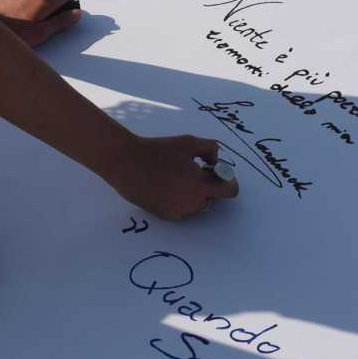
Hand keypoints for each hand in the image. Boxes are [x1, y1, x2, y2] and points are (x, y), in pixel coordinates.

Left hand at [0, 0, 80, 47]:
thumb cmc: (15, 34)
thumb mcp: (42, 33)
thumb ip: (62, 22)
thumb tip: (76, 13)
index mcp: (45, 0)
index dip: (66, 6)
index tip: (61, 16)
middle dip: (47, 8)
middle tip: (38, 25)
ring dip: (31, 5)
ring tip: (21, 22)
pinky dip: (16, 3)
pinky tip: (10, 15)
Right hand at [100, 134, 237, 220]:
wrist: (126, 163)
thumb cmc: (158, 151)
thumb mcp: (188, 142)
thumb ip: (210, 149)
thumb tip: (215, 159)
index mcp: (202, 186)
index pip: (230, 191)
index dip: (228, 180)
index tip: (216, 171)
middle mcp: (193, 204)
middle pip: (213, 197)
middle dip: (208, 185)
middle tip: (193, 169)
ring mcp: (179, 212)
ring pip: (197, 203)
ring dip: (194, 192)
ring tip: (176, 176)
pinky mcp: (166, 216)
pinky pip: (182, 208)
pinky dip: (179, 198)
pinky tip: (164, 184)